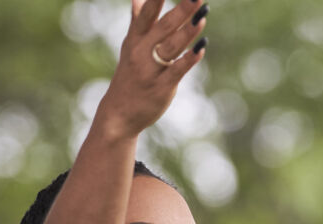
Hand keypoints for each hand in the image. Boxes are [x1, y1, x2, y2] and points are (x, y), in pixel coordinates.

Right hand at [95, 0, 207, 140]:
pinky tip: (201, 48)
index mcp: (135, 39)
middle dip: (181, 10)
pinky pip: (176, 71)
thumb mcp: (130, 47)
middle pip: (164, 27)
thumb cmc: (129, 75)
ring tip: (203, 16)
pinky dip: (188, 60)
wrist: (118, 113)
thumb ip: (137, 22)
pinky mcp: (161, 88)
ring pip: (171, 47)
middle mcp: (141, 52)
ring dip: (188, 32)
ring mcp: (150, 71)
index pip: (146, 13)